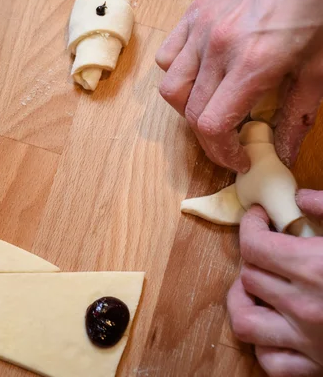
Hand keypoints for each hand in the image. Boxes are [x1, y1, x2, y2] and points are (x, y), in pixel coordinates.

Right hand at [156, 0, 322, 171]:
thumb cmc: (317, 10)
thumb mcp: (319, 68)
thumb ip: (297, 114)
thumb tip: (283, 153)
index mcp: (253, 62)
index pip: (212, 124)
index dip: (221, 152)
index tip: (238, 159)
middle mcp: (219, 47)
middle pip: (191, 112)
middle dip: (209, 139)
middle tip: (230, 142)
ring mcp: (201, 29)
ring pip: (171, 87)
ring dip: (187, 109)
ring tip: (210, 108)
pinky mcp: (194, 14)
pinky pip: (167, 56)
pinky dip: (177, 74)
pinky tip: (199, 75)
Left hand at [227, 189, 322, 375]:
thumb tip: (301, 197)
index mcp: (315, 269)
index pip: (254, 245)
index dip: (249, 225)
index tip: (258, 216)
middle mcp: (305, 307)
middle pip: (249, 277)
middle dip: (251, 257)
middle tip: (265, 247)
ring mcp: (309, 341)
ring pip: (245, 322)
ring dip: (242, 301)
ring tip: (254, 287)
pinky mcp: (319, 367)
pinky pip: (272, 363)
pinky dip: (264, 346)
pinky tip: (275, 327)